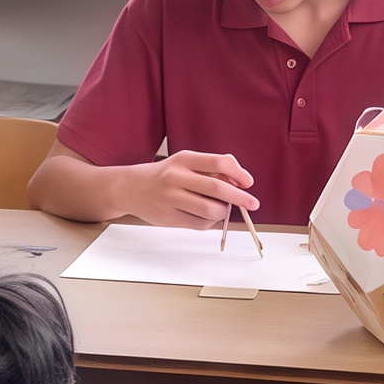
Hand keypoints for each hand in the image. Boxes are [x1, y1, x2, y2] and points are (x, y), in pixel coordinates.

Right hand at [129, 151, 257, 229]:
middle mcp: (176, 177)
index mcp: (184, 159)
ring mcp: (170, 198)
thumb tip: (238, 183)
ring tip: (223, 209)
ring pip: (210, 210)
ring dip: (224, 212)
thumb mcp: (185, 163)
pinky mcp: (168, 217)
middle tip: (252, 203)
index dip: (239, 173)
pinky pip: (199, 224)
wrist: (131, 188)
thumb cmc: (164, 175)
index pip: (219, 162)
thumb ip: (210, 169)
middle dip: (240, 198)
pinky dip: (210, 222)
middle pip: (216, 188)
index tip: (248, 183)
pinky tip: (208, 217)